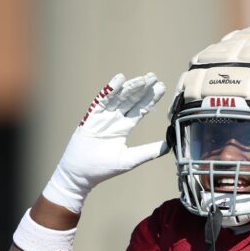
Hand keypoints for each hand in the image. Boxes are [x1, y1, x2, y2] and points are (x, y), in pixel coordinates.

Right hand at [43, 72, 166, 212]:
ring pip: (118, 98)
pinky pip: (101, 100)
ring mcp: (102, 117)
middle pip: (130, 100)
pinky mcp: (91, 117)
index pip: (140, 110)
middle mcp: (114, 119)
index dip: (150, 99)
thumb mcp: (130, 159)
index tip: (161, 88)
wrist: (80, 173)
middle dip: (142, 89)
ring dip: (130, 87)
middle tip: (154, 77)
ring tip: (143, 78)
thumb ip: (148, 152)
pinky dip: (110, 90)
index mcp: (123, 128)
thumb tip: (168, 146)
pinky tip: (119, 80)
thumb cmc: (103, 168)